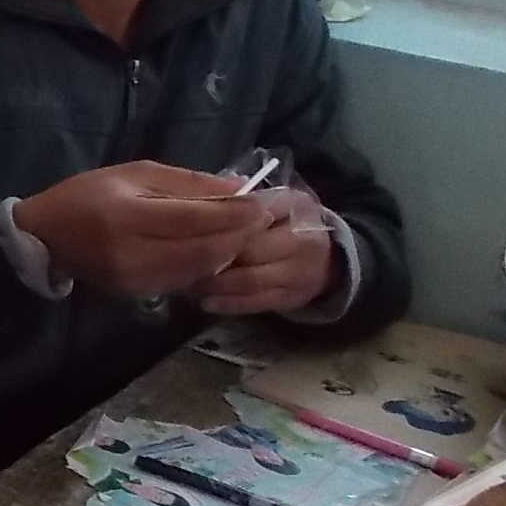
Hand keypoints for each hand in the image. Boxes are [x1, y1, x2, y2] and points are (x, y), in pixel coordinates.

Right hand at [14, 162, 267, 298]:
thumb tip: (237, 190)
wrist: (45, 236)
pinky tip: (214, 254)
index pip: (193, 219)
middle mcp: (131, 252)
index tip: (260, 205)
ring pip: (197, 271)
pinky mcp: (135, 293)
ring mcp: (133, 278)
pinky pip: (183, 282)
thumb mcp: (134, 173)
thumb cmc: (88, 194)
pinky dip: (205, 268)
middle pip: (202, 250)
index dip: (232, 214)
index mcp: (127, 215)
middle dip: (237, 236)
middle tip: (259, 222)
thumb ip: (186, 183)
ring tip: (242, 236)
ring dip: (226, 254)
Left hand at [196, 187, 336, 314]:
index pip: (252, 212)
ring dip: (216, 284)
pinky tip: (205, 301)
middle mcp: (303, 237)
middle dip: (211, 256)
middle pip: (249, 248)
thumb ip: (236, 202)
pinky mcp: (293, 297)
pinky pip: (256, 302)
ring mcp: (301, 270)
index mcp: (295, 204)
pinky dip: (228, 303)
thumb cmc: (282, 226)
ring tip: (188, 282)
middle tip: (179, 261)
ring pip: (250, 279)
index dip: (218, 223)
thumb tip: (197, 203)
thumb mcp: (268, 204)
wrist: (325, 259)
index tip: (186, 229)